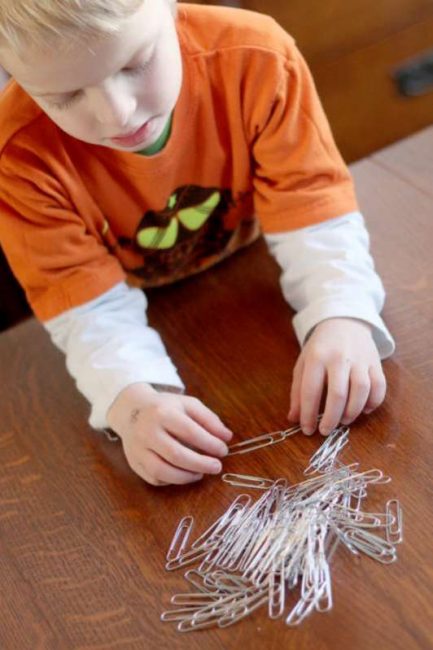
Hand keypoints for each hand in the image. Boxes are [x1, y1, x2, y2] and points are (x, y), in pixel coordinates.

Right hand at [107, 383, 232, 485]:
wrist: (131, 410)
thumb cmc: (165, 408)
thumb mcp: (188, 405)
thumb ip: (209, 419)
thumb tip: (227, 437)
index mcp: (162, 413)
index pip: (190, 432)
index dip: (210, 444)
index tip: (223, 450)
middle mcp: (147, 432)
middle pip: (176, 455)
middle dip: (201, 464)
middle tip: (217, 467)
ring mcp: (137, 449)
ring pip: (162, 471)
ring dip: (186, 477)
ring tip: (201, 473)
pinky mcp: (134, 463)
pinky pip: (154, 479)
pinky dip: (172, 480)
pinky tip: (183, 474)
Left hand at [288, 318, 385, 435]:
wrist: (344, 321)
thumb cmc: (320, 347)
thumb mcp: (303, 364)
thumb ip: (297, 391)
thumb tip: (293, 418)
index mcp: (316, 357)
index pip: (311, 390)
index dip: (308, 414)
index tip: (307, 430)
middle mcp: (339, 357)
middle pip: (338, 394)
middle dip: (331, 418)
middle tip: (325, 431)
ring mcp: (360, 359)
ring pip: (361, 391)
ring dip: (352, 412)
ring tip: (343, 421)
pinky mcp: (376, 362)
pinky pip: (379, 386)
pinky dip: (373, 402)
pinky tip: (364, 409)